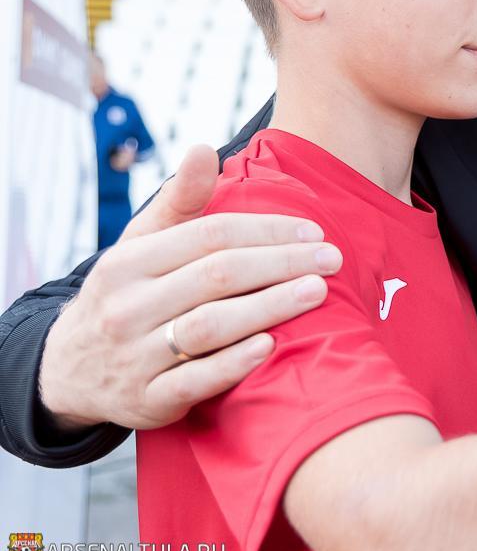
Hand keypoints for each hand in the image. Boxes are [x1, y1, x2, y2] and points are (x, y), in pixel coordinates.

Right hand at [39, 145, 340, 431]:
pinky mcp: (146, 402)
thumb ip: (180, 200)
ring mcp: (135, 356)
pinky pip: (193, 381)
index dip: (266, 231)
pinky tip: (269, 346)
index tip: (313, 232)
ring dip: (268, 307)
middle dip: (281, 263)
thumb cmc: (128, 294)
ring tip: (317, 292)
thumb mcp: (141, 244)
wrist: (70, 370)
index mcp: (129, 262)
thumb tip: (203, 148)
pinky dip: (232, 364)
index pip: (210, 236)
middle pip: (216, 276)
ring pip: (208, 326)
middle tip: (332, 259)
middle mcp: (127, 307)